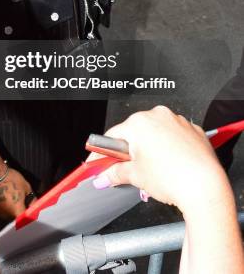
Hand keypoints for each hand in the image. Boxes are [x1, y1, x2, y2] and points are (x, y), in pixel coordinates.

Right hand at [0, 167, 35, 219]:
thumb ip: (32, 199)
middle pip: (14, 217)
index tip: (29, 212)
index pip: (25, 220)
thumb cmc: (10, 179)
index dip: (28, 217)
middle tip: (19, 200)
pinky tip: (1, 195)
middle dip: (18, 211)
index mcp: (16, 211)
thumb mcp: (26, 187)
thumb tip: (35, 205)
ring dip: (9, 208)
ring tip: (9, 195)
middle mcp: (5, 215)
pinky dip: (0, 205)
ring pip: (5, 214)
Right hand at [89, 106, 226, 213]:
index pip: (112, 136)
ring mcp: (176, 121)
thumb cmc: (173, 178)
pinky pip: (174, 135)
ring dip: (151, 147)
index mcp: (138, 123)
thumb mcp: (135, 176)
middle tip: (130, 169)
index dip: (103, 153)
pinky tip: (171, 163)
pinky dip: (170, 147)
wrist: (204, 187)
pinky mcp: (192, 130)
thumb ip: (114, 173)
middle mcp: (157, 116)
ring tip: (155, 169)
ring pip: (155, 133)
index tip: (100, 162)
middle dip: (130, 151)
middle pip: (134, 133)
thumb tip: (105, 176)